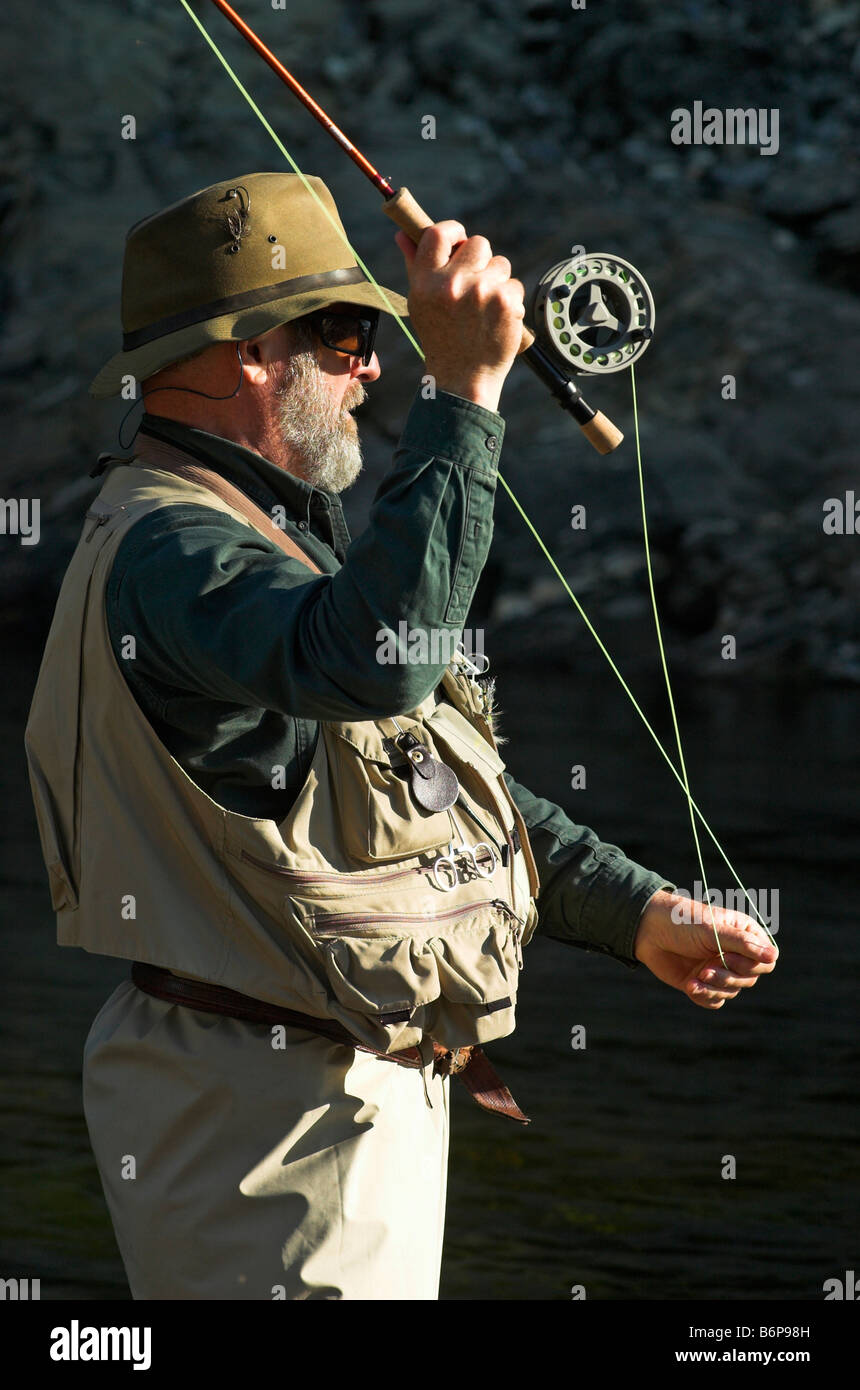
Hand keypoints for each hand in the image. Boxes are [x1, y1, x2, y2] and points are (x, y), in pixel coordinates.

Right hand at [395, 221, 524, 411]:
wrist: (463, 378)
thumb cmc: (440, 339)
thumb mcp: (420, 303)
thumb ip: (415, 265)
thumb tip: (403, 234)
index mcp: (426, 282)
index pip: (439, 233)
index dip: (454, 231)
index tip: (460, 240)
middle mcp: (452, 284)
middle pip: (478, 243)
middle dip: (480, 260)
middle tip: (475, 285)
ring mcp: (482, 292)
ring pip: (501, 263)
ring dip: (496, 280)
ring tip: (484, 308)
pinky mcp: (506, 302)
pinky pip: (514, 285)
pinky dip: (509, 300)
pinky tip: (496, 319)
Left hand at [633, 889, 777, 1009]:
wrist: (647, 931)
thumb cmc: (681, 921)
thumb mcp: (712, 930)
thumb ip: (743, 944)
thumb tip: (773, 956)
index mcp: (743, 935)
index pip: (766, 960)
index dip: (752, 964)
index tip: (728, 957)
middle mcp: (735, 953)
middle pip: (750, 979)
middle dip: (729, 977)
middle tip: (706, 969)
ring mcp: (719, 969)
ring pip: (732, 991)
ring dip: (715, 988)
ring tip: (696, 978)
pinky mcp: (703, 983)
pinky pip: (715, 1000)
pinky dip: (705, 997)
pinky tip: (690, 986)